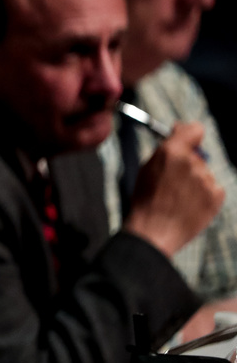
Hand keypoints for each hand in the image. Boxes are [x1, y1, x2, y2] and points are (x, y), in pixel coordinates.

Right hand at [125, 122, 223, 257]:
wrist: (153, 232)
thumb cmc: (145, 201)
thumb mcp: (146, 169)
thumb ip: (165, 151)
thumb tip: (177, 136)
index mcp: (171, 152)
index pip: (194, 130)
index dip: (189, 134)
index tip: (185, 140)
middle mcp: (192, 163)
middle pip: (197, 156)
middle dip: (187, 164)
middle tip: (173, 180)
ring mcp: (207, 180)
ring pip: (204, 173)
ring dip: (194, 181)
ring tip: (178, 198)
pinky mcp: (216, 196)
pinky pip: (213, 188)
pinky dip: (203, 194)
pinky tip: (188, 204)